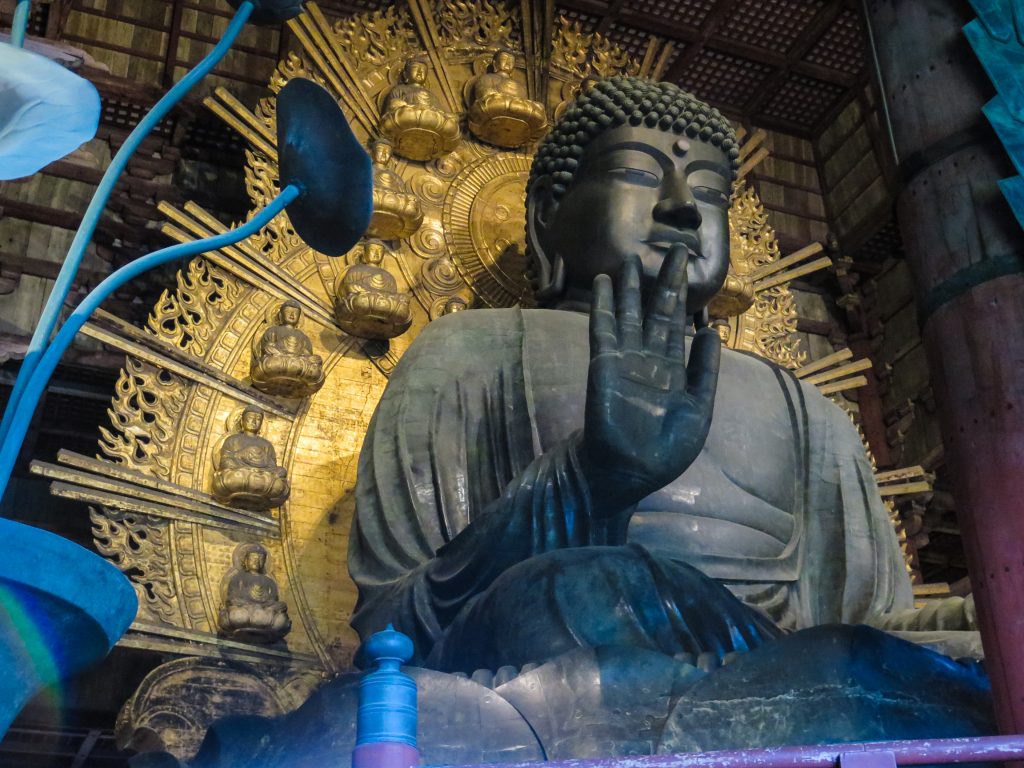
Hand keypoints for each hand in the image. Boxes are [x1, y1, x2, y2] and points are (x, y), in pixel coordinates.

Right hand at [581, 247, 720, 510]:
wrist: (629, 471)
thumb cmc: (665, 450)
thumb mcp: (698, 411)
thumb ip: (704, 372)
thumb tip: (712, 332)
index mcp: (673, 370)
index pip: (679, 324)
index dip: (684, 296)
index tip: (690, 266)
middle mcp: (649, 359)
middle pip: (657, 311)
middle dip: (665, 281)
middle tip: (675, 248)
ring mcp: (625, 360)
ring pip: (629, 314)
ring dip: (630, 288)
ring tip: (631, 259)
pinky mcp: (604, 364)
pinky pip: (604, 329)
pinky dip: (604, 305)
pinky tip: (605, 283)